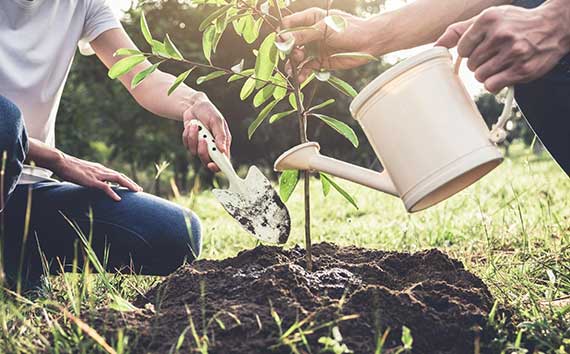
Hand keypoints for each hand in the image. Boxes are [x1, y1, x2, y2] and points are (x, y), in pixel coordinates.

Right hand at [51, 154, 141, 201]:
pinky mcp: (91, 180)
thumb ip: (93, 177)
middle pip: (121, 176)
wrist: (60, 161)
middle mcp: (101, 170)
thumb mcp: (84, 172)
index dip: (126, 180)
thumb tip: (99, 184)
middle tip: (140, 190)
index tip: (133, 186)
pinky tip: (118, 199)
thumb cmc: (69, 168)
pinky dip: (113, 193)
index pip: (117, 174)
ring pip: (118, 179)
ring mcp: (97, 175)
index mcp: (100, 169)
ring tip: (136, 192)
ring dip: (128, 185)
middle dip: (131, 183)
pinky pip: (105, 187)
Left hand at [182, 92, 231, 172]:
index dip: (218, 167)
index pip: (223, 161)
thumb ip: (220, 136)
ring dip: (193, 138)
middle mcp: (212, 147)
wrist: (194, 105)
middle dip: (203, 151)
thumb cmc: (209, 112)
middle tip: (203, 139)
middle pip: (206, 160)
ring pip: (194, 152)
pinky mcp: (191, 143)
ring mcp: (201, 146)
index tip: (211, 164)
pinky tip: (191, 126)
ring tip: (195, 125)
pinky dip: (187, 135)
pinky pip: (187, 145)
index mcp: (223, 144)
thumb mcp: (217, 121)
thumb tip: (223, 150)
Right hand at [282, 8, 377, 81]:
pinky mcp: (319, 61)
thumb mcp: (324, 29)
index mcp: (310, 19)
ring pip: (296, 57)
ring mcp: (314, 48)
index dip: (282, 33)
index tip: (281, 41)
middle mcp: (310, 33)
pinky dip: (302, 74)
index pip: (289, 24)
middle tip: (294, 56)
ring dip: (292, 64)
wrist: (368, 43)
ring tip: (292, 70)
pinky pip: (306, 68)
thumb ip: (304, 34)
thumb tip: (283, 38)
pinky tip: (300, 79)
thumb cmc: (349, 29)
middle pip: (290, 43)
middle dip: (288, 51)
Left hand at [436, 3, 569, 92]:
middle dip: (480, 62)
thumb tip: (435, 46)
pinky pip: (491, 86)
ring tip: (501, 63)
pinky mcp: (522, 69)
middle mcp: (500, 34)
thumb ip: (459, 31)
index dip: (469, 51)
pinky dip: (495, 83)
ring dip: (487, 74)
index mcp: (488, 19)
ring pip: (480, 76)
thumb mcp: (488, 19)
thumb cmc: (514, 24)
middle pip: (471, 64)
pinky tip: (505, 73)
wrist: (553, 27)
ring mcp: (513, 52)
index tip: (481, 47)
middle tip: (496, 54)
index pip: (462, 48)